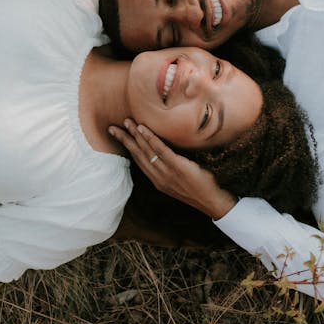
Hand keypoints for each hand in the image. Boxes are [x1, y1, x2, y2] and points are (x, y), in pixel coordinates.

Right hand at [109, 119, 236, 219]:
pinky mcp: (176, 166)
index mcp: (156, 179)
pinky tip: (143, 129)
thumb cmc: (197, 188)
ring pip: (146, 150)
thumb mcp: (177, 180)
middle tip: (113, 127)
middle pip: (137, 154)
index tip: (118, 136)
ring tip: (127, 123)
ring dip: (135, 135)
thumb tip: (164, 154)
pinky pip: (160, 150)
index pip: (138, 160)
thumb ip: (168, 168)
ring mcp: (166, 172)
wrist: (210, 201)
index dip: (127, 147)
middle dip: (125, 140)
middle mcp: (157, 176)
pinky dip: (150, 139)